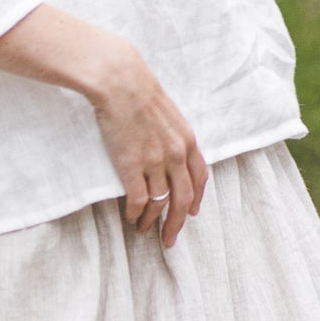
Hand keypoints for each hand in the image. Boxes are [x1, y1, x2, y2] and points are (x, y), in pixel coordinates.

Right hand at [81, 30, 208, 245]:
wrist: (119, 82)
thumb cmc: (138, 91)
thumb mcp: (168, 113)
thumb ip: (173, 135)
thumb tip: (171, 152)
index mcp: (188, 141)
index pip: (199, 179)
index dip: (197, 200)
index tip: (192, 214)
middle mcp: (176, 154)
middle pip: (184, 199)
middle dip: (178, 222)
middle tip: (170, 238)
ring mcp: (155, 161)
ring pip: (160, 202)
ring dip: (153, 220)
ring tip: (145, 230)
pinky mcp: (132, 165)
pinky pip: (138, 199)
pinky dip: (136, 212)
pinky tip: (131, 217)